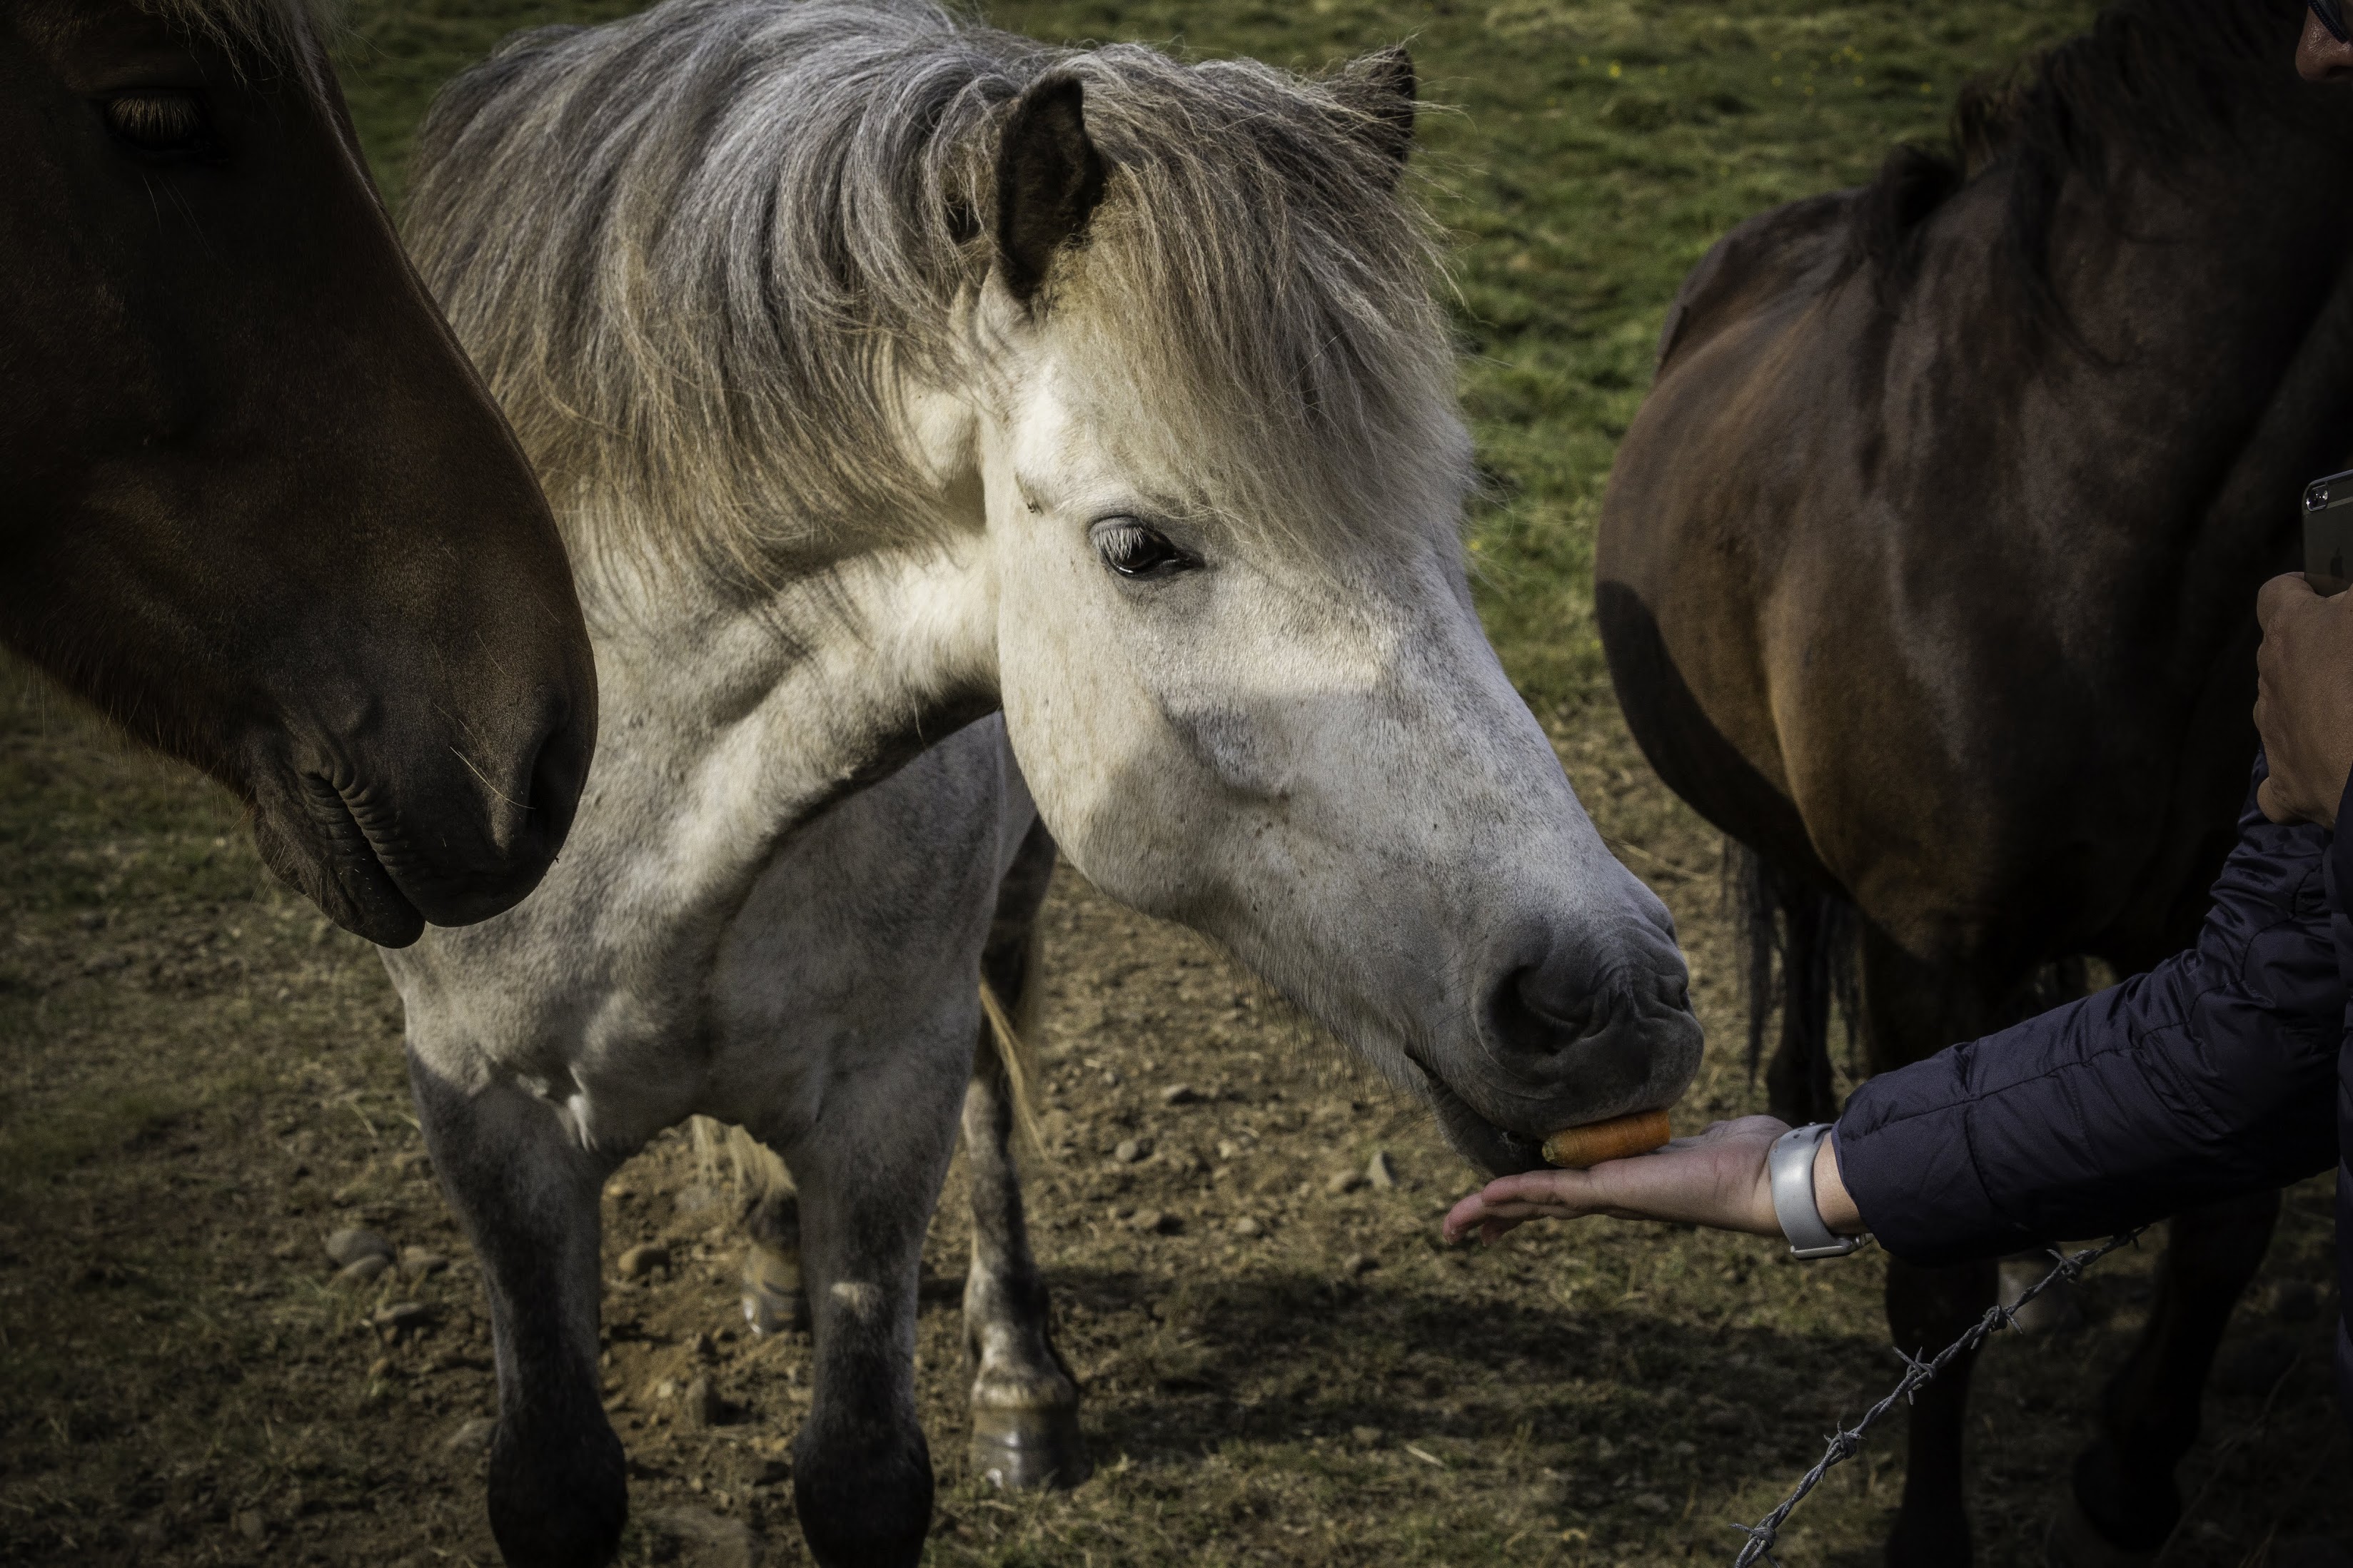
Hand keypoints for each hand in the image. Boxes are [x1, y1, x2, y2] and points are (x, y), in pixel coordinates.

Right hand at [1442, 1116, 1788, 1245]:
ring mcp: (1611, 1196)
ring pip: (1537, 1205)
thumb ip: (1700, 1133)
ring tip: (1453, 1227)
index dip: (1530, 1198)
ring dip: (1493, 1213)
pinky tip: (1484, 1200)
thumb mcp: (1714, 1135)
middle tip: (1459, 1232)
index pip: (1568, 1191)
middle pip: (1542, 1208)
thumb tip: (1713, 1129)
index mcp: (1630, 1181)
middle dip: (1499, 1218)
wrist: (1770, 1179)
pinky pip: (1552, 1193)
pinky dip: (1515, 1196)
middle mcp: (1614, 1195)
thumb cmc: (1754, 1156)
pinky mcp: (1612, 1191)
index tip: (1500, 1205)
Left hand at [2254, 573, 2352, 828]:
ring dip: (2313, 704)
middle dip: (2317, 649)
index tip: (2325, 591)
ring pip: (2283, 708)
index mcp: (2293, 629)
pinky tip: (2333, 772)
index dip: (2301, 588)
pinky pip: (2284, 779)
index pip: (2278, 593)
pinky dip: (2306, 771)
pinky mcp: (2287, 785)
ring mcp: (2274, 733)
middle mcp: (2270, 678)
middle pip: (2282, 652)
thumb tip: (2348, 595)